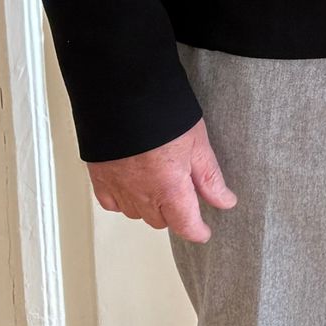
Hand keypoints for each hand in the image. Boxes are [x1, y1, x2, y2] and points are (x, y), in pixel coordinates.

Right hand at [88, 118, 235, 242]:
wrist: (122, 94)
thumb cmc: (162, 113)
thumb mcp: (197, 142)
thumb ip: (209, 177)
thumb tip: (225, 201)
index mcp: (169, 188)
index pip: (185, 225)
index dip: (197, 231)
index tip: (204, 231)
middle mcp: (142, 195)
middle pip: (161, 220)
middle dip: (174, 212)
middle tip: (183, 191)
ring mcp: (119, 188)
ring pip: (137, 214)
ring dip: (150, 206)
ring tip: (160, 181)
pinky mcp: (100, 178)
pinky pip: (113, 204)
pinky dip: (124, 200)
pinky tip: (133, 185)